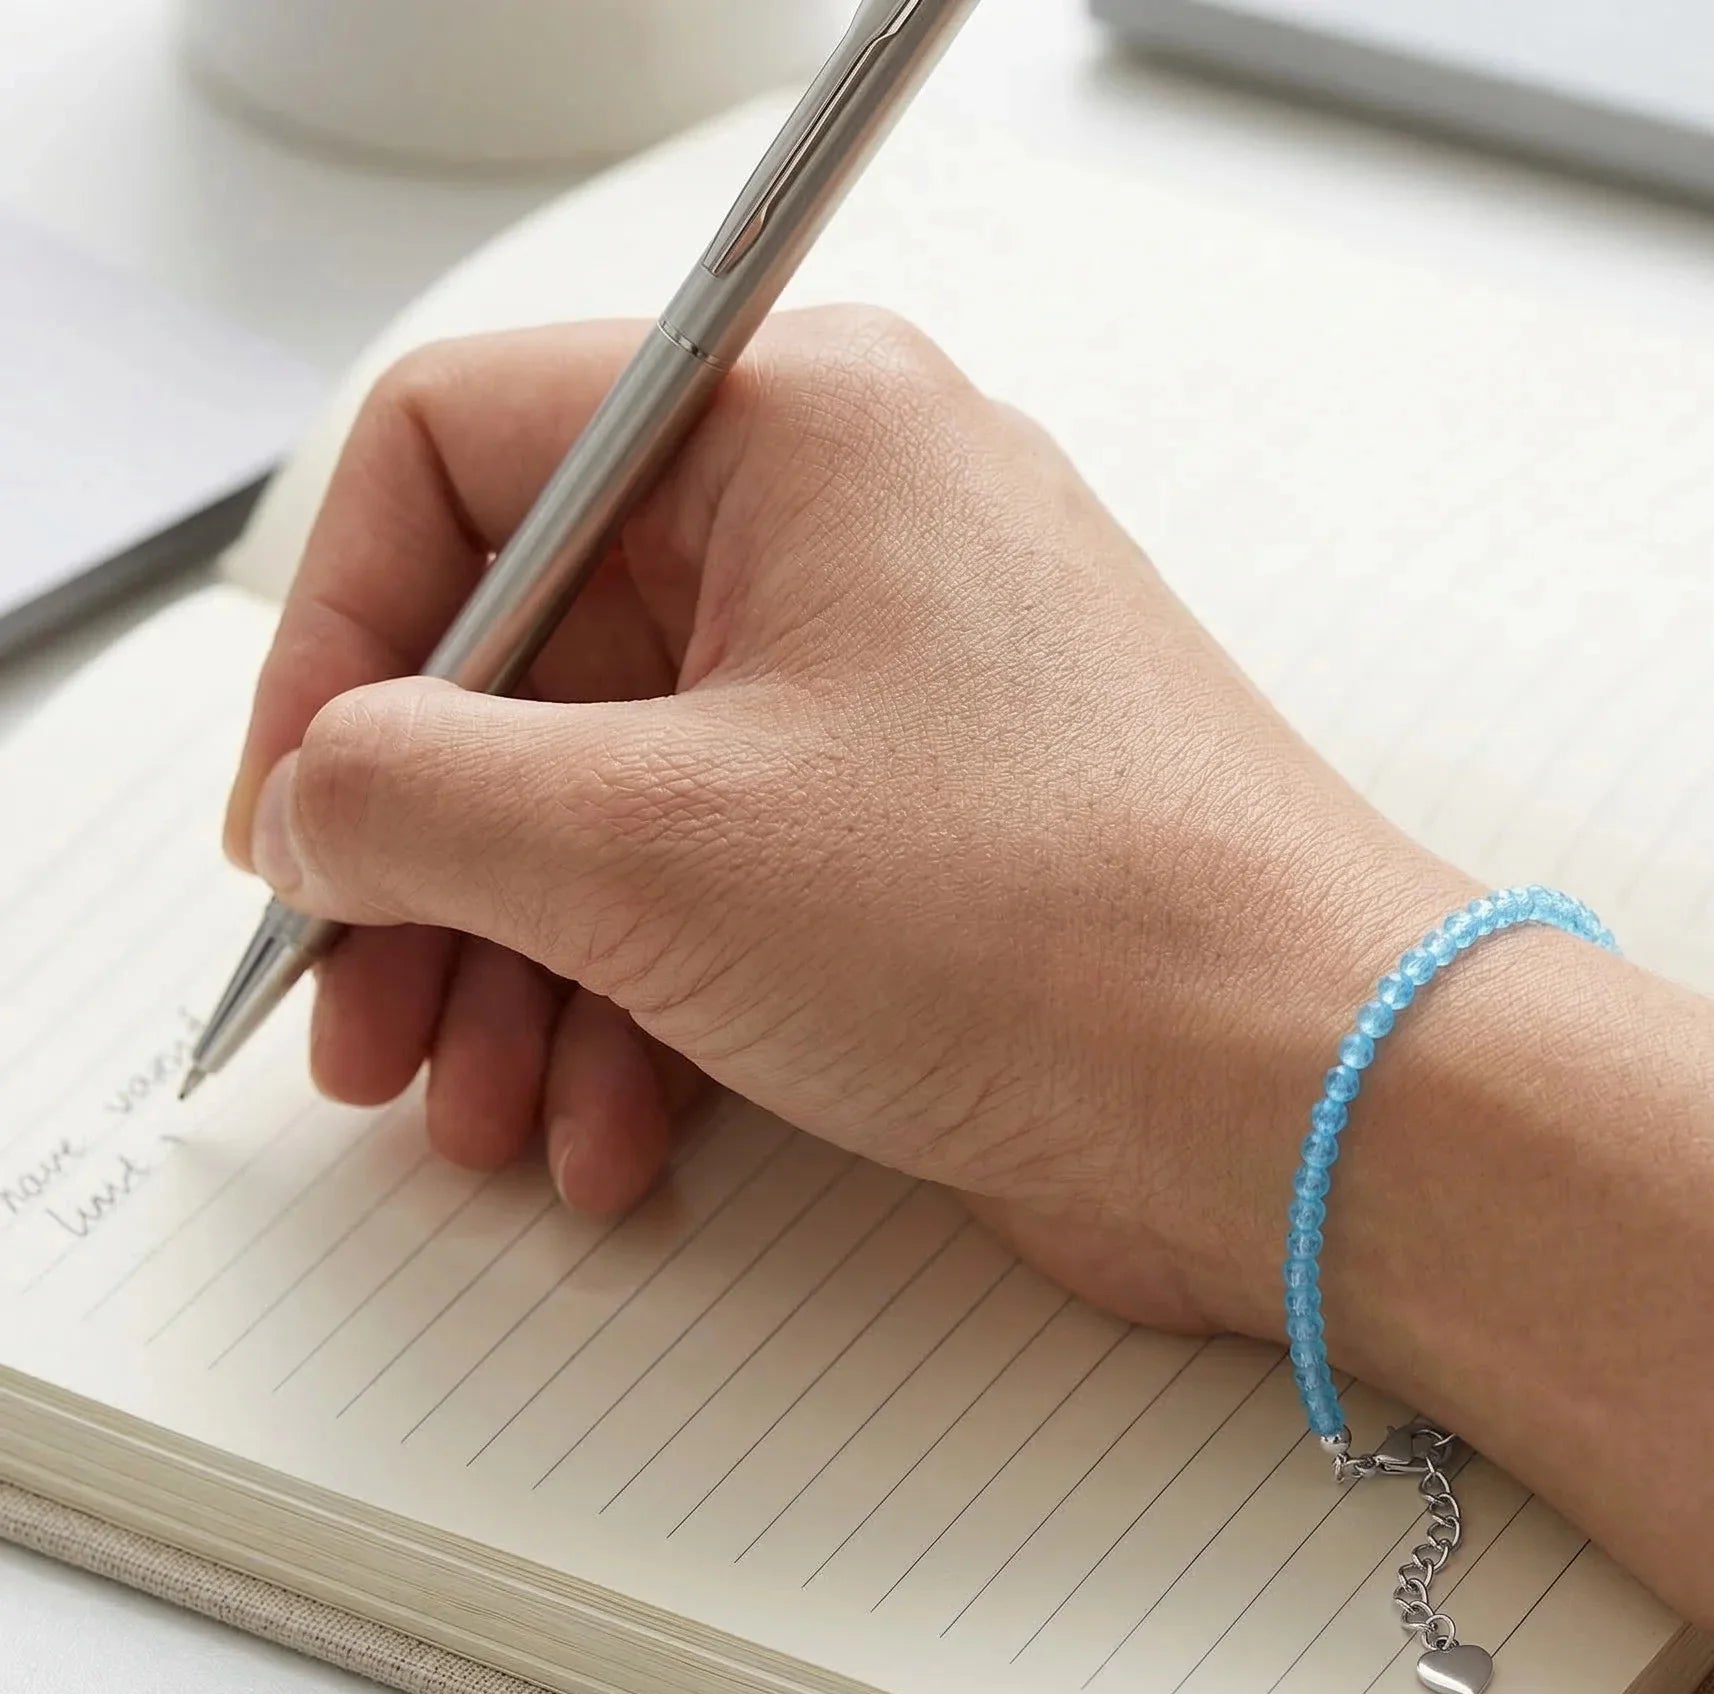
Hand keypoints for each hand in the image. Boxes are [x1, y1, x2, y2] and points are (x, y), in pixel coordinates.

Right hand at [226, 308, 1462, 1339]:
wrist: (1306, 1098)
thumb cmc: (1059, 925)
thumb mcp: (650, 847)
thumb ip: (414, 796)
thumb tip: (320, 802)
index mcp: (795, 428)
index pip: (461, 459)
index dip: (338, 647)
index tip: (294, 820)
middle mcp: (853, 534)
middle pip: (534, 665)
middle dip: (428, 867)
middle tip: (360, 1012)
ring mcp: (897, 697)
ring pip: (618, 807)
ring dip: (521, 971)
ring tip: (477, 1111)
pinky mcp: (927, 844)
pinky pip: (722, 897)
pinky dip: (642, 1014)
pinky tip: (608, 1134)